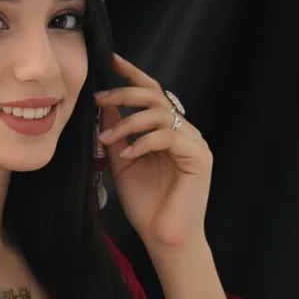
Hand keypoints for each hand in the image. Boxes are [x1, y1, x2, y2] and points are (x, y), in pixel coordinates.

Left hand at [95, 54, 212, 253]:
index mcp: (167, 130)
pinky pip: (168, 137)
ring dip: (129, 122)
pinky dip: (143, 142)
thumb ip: (116, 132)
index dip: (131, 74)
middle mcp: (183, 131)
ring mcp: (194, 143)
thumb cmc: (145, 203)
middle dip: (124, 93)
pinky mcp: (199, 158)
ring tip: (108, 140)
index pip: (150, 93)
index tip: (109, 60)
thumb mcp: (121, 160)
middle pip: (155, 96)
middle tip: (98, 99)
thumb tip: (101, 105)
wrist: (163, 238)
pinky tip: (126, 154)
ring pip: (160, 114)